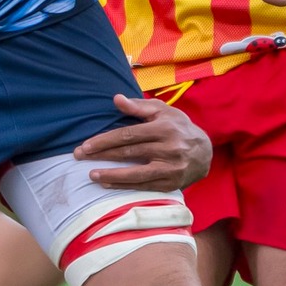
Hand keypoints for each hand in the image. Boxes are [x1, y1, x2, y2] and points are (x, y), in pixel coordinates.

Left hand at [75, 94, 211, 189]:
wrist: (205, 152)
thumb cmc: (178, 127)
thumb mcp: (163, 111)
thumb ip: (138, 106)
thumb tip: (116, 99)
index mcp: (164, 127)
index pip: (128, 135)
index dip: (105, 140)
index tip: (86, 145)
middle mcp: (169, 148)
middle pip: (129, 153)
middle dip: (102, 155)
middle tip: (79, 156)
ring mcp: (171, 168)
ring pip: (137, 173)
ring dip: (112, 175)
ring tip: (91, 175)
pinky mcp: (172, 183)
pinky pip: (145, 186)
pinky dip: (125, 186)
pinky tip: (108, 183)